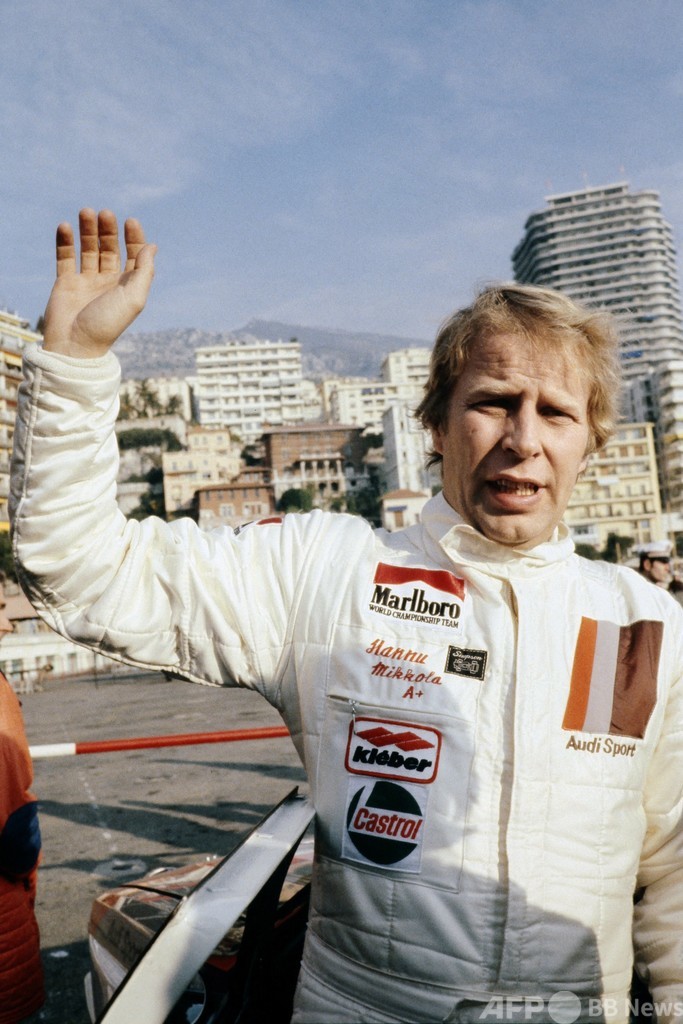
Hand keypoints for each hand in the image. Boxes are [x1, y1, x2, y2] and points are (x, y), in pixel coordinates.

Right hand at [42, 208, 156, 357]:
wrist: (75, 345)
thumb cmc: (107, 324)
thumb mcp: (133, 298)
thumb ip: (144, 272)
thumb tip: (151, 247)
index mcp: (128, 287)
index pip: (134, 256)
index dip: (134, 238)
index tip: (130, 221)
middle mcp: (108, 282)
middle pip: (110, 249)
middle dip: (108, 230)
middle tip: (105, 213)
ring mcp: (86, 281)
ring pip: (89, 249)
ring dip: (88, 230)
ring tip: (85, 212)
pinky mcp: (66, 283)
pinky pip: (65, 257)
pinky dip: (65, 241)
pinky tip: (65, 227)